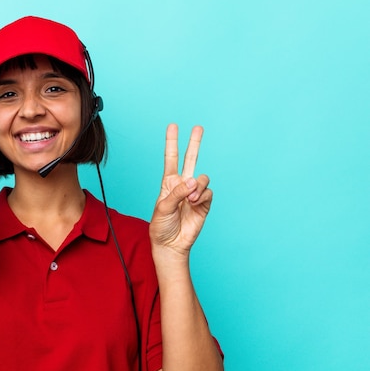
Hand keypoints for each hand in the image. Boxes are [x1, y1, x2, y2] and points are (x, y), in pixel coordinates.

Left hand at [150, 124, 212, 257]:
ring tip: (190, 199)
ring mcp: (194, 194)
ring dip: (197, 186)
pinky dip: (202, 197)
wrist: (171, 244)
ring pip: (202, 178)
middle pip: (190, 159)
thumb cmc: (161, 226)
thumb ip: (177, 193)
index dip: (172, 142)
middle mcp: (182, 185)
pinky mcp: (204, 204)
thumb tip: (193, 181)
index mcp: (169, 183)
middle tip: (198, 127)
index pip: (171, 158)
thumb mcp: (163, 208)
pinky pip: (208, 192)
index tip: (173, 126)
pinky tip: (195, 203)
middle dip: (194, 143)